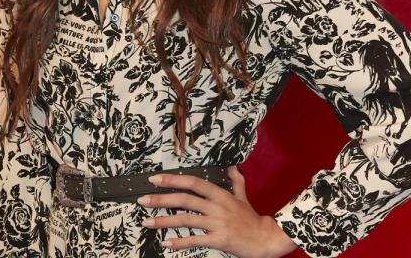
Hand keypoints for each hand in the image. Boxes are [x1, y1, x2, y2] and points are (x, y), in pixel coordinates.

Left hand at [138, 166, 297, 257]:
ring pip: (186, 220)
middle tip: (143, 200)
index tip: (155, 179)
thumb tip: (233, 167)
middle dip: (161, 199)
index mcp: (220, 195)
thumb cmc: (252, 219)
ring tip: (148, 221)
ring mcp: (218, 223)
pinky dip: (180, 242)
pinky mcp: (220, 240)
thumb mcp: (243, 197)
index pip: (193, 183)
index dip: (173, 180)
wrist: (267, 239)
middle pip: (184, 200)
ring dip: (164, 221)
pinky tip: (167, 243)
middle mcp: (217, 207)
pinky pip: (196, 240)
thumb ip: (235, 181)